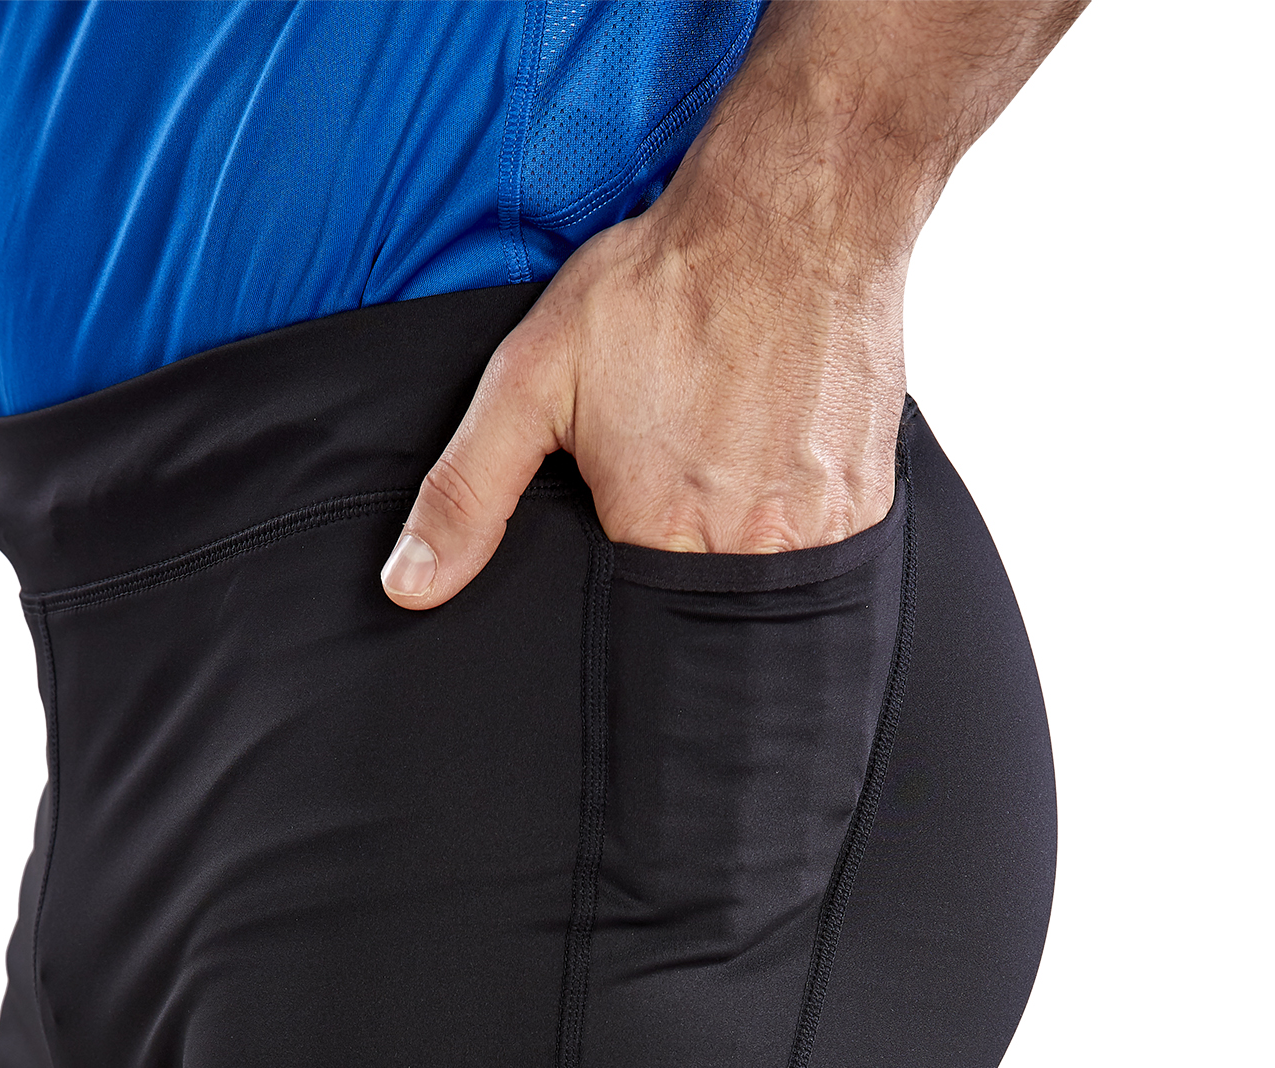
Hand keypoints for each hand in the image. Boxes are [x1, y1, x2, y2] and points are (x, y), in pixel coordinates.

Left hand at [379, 0, 1086, 609]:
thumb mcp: (533, 381)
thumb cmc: (665, 286)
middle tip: (669, 526)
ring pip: (769, 602)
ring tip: (720, 499)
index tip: (614, 595)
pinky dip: (794, 540)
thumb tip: (408, 585)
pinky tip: (771, 484)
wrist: (796, 211)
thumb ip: (467, 493)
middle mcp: (748, 549)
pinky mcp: (865, 504)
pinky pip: (826, 561)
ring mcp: (818, 531)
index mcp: (663, 539)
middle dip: (680, 603)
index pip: (639, 648)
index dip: (621, 634)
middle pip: (706, 630)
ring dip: (739, 570)